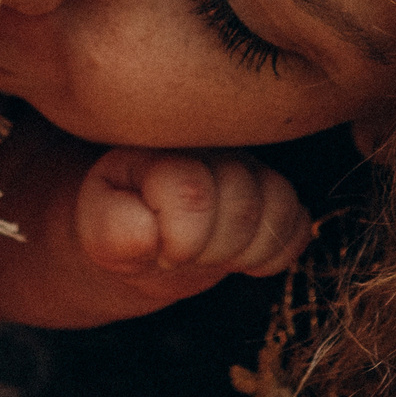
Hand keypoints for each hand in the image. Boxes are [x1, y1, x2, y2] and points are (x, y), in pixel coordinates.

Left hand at [74, 147, 312, 308]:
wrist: (144, 235)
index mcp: (165, 139)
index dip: (180, 239)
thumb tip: (150, 234)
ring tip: (207, 253)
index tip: (158, 250)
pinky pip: (298, 227)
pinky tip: (238, 256)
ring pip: (278, 208)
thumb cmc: (120, 227)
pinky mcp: (276, 192)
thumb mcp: (98, 232)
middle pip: (243, 202)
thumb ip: (112, 229)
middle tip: (180, 254)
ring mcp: (251, 163)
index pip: (192, 190)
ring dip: (242, 251)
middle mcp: (214, 139)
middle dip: (210, 249)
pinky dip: (273, 254)